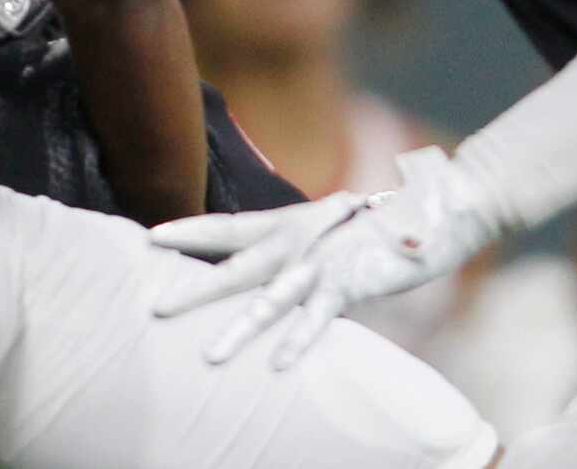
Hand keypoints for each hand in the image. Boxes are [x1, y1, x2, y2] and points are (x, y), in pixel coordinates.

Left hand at [150, 148, 497, 368]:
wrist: (428, 212)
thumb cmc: (368, 227)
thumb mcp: (320, 231)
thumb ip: (289, 245)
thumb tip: (255, 260)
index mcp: (285, 224)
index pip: (226, 227)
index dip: (188, 231)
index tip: (148, 237)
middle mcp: (296, 242)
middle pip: (234, 269)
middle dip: (193, 290)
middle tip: (154, 309)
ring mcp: (321, 265)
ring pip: (271, 302)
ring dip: (238, 330)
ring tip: (209, 356)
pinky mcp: (350, 286)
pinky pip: (318, 318)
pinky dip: (298, 340)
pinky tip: (277, 363)